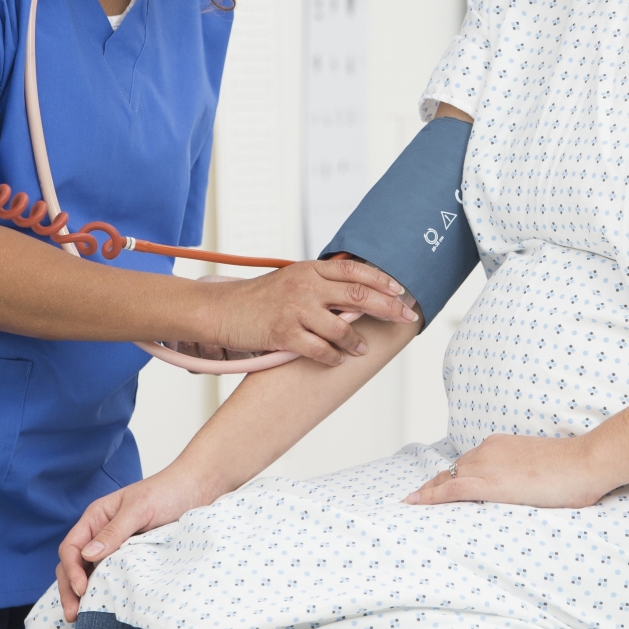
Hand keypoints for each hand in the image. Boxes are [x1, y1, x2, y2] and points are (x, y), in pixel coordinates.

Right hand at [55, 466, 212, 622]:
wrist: (196, 489)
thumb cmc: (167, 490)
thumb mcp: (140, 507)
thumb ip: (114, 530)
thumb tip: (88, 555)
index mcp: (97, 517)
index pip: (71, 547)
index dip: (71, 569)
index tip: (82, 588)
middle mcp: (101, 533)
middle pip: (74, 564)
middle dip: (70, 589)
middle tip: (73, 614)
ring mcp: (115, 547)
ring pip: (90, 573)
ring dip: (84, 594)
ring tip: (83, 616)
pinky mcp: (131, 558)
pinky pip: (112, 576)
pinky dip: (104, 590)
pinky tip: (105, 605)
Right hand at [205, 259, 417, 367]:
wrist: (221, 310)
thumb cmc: (258, 298)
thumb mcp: (291, 280)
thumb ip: (320, 283)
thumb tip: (355, 290)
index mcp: (310, 269)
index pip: (356, 271)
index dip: (383, 281)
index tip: (402, 292)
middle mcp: (306, 285)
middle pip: (359, 295)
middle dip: (388, 307)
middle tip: (406, 318)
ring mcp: (295, 309)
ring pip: (342, 328)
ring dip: (357, 341)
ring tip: (362, 349)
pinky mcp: (284, 333)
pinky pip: (320, 349)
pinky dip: (333, 356)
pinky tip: (338, 358)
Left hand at [405, 433, 613, 509]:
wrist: (584, 462)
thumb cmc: (572, 468)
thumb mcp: (541, 467)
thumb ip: (525, 474)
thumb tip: (525, 486)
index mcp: (500, 445)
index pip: (467, 461)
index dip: (449, 474)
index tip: (436, 484)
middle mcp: (489, 450)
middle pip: (452, 469)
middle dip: (433, 484)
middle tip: (415, 497)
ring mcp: (488, 465)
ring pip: (448, 477)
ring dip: (428, 491)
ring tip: (411, 502)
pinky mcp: (491, 482)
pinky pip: (452, 488)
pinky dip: (432, 495)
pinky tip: (417, 502)